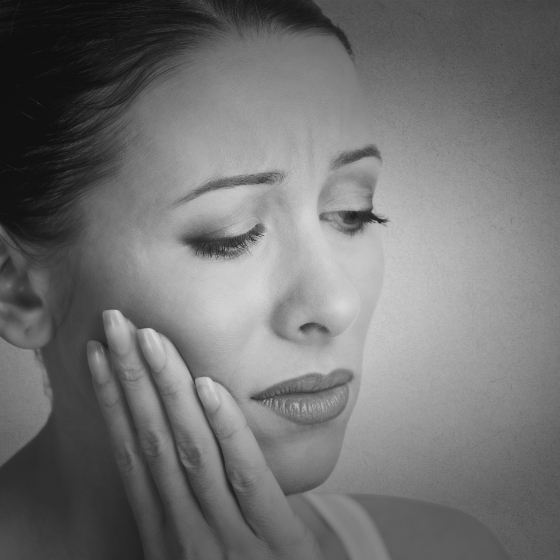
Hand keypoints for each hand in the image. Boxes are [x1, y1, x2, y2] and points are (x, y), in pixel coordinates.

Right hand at [86, 309, 323, 559]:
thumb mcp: (201, 552)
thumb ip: (184, 512)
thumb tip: (167, 455)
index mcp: (167, 533)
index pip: (132, 453)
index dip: (112, 401)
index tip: (97, 356)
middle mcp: (185, 533)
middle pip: (151, 440)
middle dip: (129, 377)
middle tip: (114, 324)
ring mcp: (228, 539)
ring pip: (188, 450)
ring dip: (167, 388)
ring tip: (147, 337)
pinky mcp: (275, 544)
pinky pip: (246, 476)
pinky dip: (225, 429)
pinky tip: (207, 386)